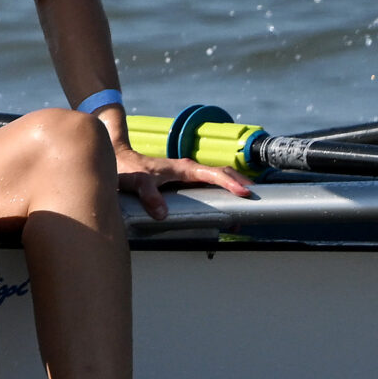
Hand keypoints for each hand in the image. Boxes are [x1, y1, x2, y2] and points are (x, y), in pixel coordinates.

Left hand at [114, 145, 252, 221]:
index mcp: (183, 168)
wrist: (120, 163)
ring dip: (233, 194)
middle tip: (257, 204)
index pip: (214, 173)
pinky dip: (221, 199)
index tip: (245, 193)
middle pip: (223, 175)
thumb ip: (148, 195)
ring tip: (244, 215)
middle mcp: (190, 171)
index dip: (231, 182)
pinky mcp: (185, 185)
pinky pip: (208, 190)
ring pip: (218, 183)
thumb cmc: (129, 170)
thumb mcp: (137, 182)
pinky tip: (226, 215)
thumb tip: (162, 214)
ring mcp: (189, 177)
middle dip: (241, 187)